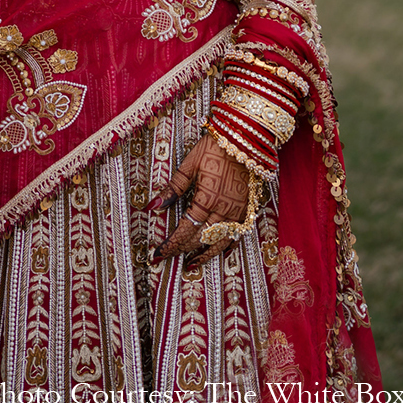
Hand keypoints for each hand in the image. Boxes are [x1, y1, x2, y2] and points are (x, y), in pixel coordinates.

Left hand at [148, 135, 252, 268]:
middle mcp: (224, 211)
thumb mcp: (190, 164)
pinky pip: (236, 236)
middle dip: (182, 249)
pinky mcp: (248, 210)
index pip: (185, 230)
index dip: (171, 244)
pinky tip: (217, 250)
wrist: (246, 139)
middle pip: (200, 239)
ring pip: (220, 243)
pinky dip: (225, 246)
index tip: (158, 254)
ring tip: (191, 263)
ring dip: (204, 254)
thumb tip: (154, 206)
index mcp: (207, 199)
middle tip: (167, 257)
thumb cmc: (214, 147)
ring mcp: (239, 213)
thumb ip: (173, 188)